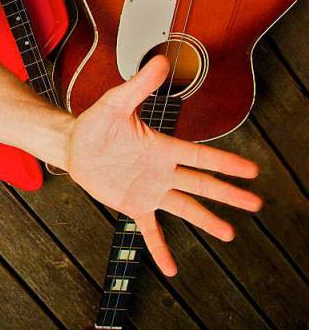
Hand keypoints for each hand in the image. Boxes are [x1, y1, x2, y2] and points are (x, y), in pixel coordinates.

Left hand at [66, 55, 261, 275]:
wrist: (73, 145)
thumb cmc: (95, 123)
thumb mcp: (116, 103)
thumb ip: (139, 86)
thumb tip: (160, 61)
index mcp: (162, 148)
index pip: (201, 157)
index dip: (226, 163)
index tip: (252, 171)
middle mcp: (162, 171)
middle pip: (201, 184)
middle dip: (228, 194)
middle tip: (256, 204)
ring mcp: (149, 190)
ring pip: (185, 208)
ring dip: (207, 221)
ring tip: (229, 234)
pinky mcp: (133, 205)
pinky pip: (150, 231)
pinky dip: (160, 249)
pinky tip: (171, 268)